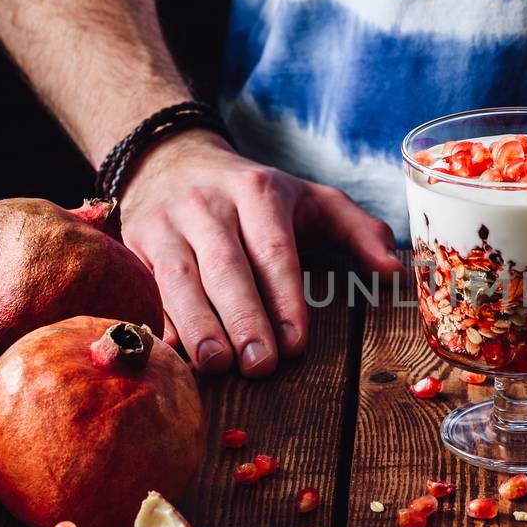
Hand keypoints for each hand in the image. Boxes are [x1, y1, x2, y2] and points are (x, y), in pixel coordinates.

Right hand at [118, 130, 400, 375]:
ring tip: (216, 365)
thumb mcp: (311, 199)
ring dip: (197, 324)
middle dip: (243, 319)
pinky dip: (155, 321)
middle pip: (226, 268)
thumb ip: (359, 231)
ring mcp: (164, 224)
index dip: (285, 299)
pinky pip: (143, 288)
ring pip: (178, 279)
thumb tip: (394, 271)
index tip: (296, 344)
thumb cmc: (255, 196)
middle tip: (260, 366)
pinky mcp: (132, 245)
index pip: (274, 251)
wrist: (172, 160)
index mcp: (257, 193)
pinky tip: (170, 353)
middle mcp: (207, 206)